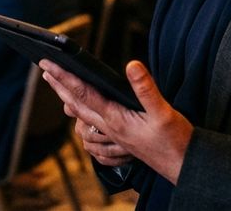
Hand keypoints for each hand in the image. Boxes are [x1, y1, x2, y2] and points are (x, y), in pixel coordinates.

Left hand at [40, 59, 192, 183]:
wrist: (183, 166)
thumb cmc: (175, 140)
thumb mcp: (163, 110)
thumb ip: (146, 88)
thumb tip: (131, 65)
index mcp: (116, 118)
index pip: (83, 93)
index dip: (64, 77)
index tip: (48, 64)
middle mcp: (111, 129)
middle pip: (77, 106)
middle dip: (60, 87)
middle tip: (46, 71)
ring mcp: (115, 140)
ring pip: (84, 124)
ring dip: (71, 108)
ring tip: (63, 94)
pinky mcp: (122, 147)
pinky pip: (95, 141)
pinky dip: (86, 131)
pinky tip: (85, 128)